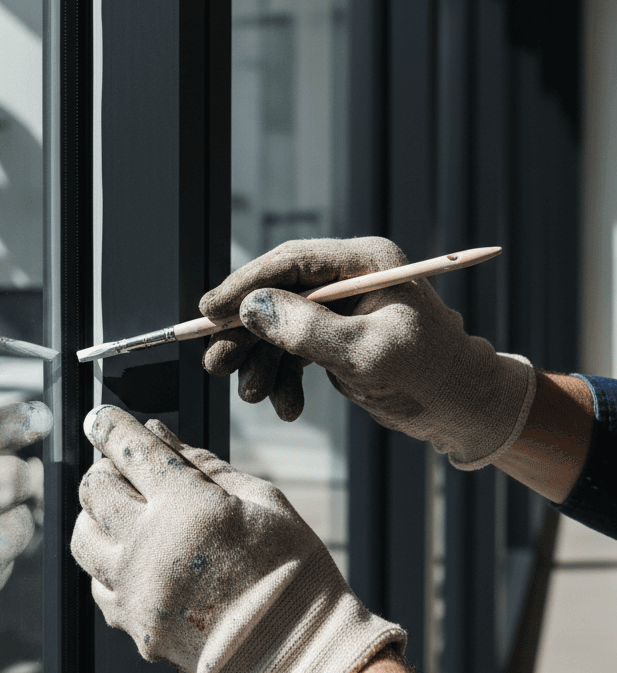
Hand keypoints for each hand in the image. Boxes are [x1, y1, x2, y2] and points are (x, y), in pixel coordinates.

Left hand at [71, 404, 404, 672]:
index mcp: (188, 507)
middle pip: (95, 490)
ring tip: (123, 513)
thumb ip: (202, 463)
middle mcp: (152, 547)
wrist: (301, 652)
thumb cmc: (293, 571)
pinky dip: (107, 564)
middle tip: (123, 469)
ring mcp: (139, 591)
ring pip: (83, 538)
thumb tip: (157, 433)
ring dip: (96, 516)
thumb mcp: (260, 500)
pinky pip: (98, 585)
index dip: (108, 426)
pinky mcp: (137, 627)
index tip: (100, 419)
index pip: (128, 450)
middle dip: (104, 469)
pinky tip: (135, 558)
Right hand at [200, 236, 535, 468]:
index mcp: (365, 263)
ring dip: (260, 362)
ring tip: (252, 395)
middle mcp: (350, 278)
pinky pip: (293, 350)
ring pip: (279, 326)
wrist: (464, 409)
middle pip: (277, 294)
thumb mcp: (364, 355)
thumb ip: (306, 330)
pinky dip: (283, 378)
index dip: (245, 285)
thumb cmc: (429, 376)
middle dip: (245, 333)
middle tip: (216, 364)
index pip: (290, 262)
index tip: (208, 311)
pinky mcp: (337, 335)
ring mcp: (342, 308)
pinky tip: (286, 407)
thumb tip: (252, 308)